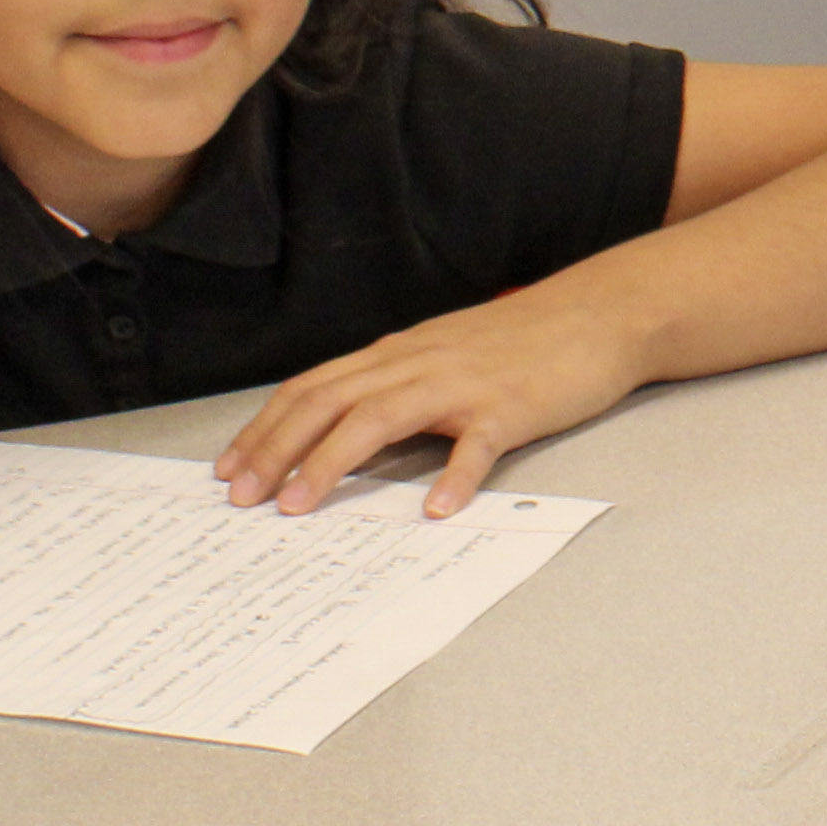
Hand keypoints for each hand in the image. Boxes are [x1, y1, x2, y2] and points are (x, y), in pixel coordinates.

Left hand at [219, 298, 642, 514]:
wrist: (598, 315)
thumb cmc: (520, 343)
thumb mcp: (442, 355)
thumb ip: (397, 386)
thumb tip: (343, 432)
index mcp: (397, 354)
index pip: (312, 388)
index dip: (264, 428)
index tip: (228, 470)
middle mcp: (417, 363)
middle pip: (329, 401)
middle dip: (276, 449)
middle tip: (242, 497)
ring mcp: (463, 384)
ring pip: (380, 418)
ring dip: (331, 463)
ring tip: (299, 506)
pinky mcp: (510, 407)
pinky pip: (476, 446)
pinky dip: (454, 478)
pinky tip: (436, 511)